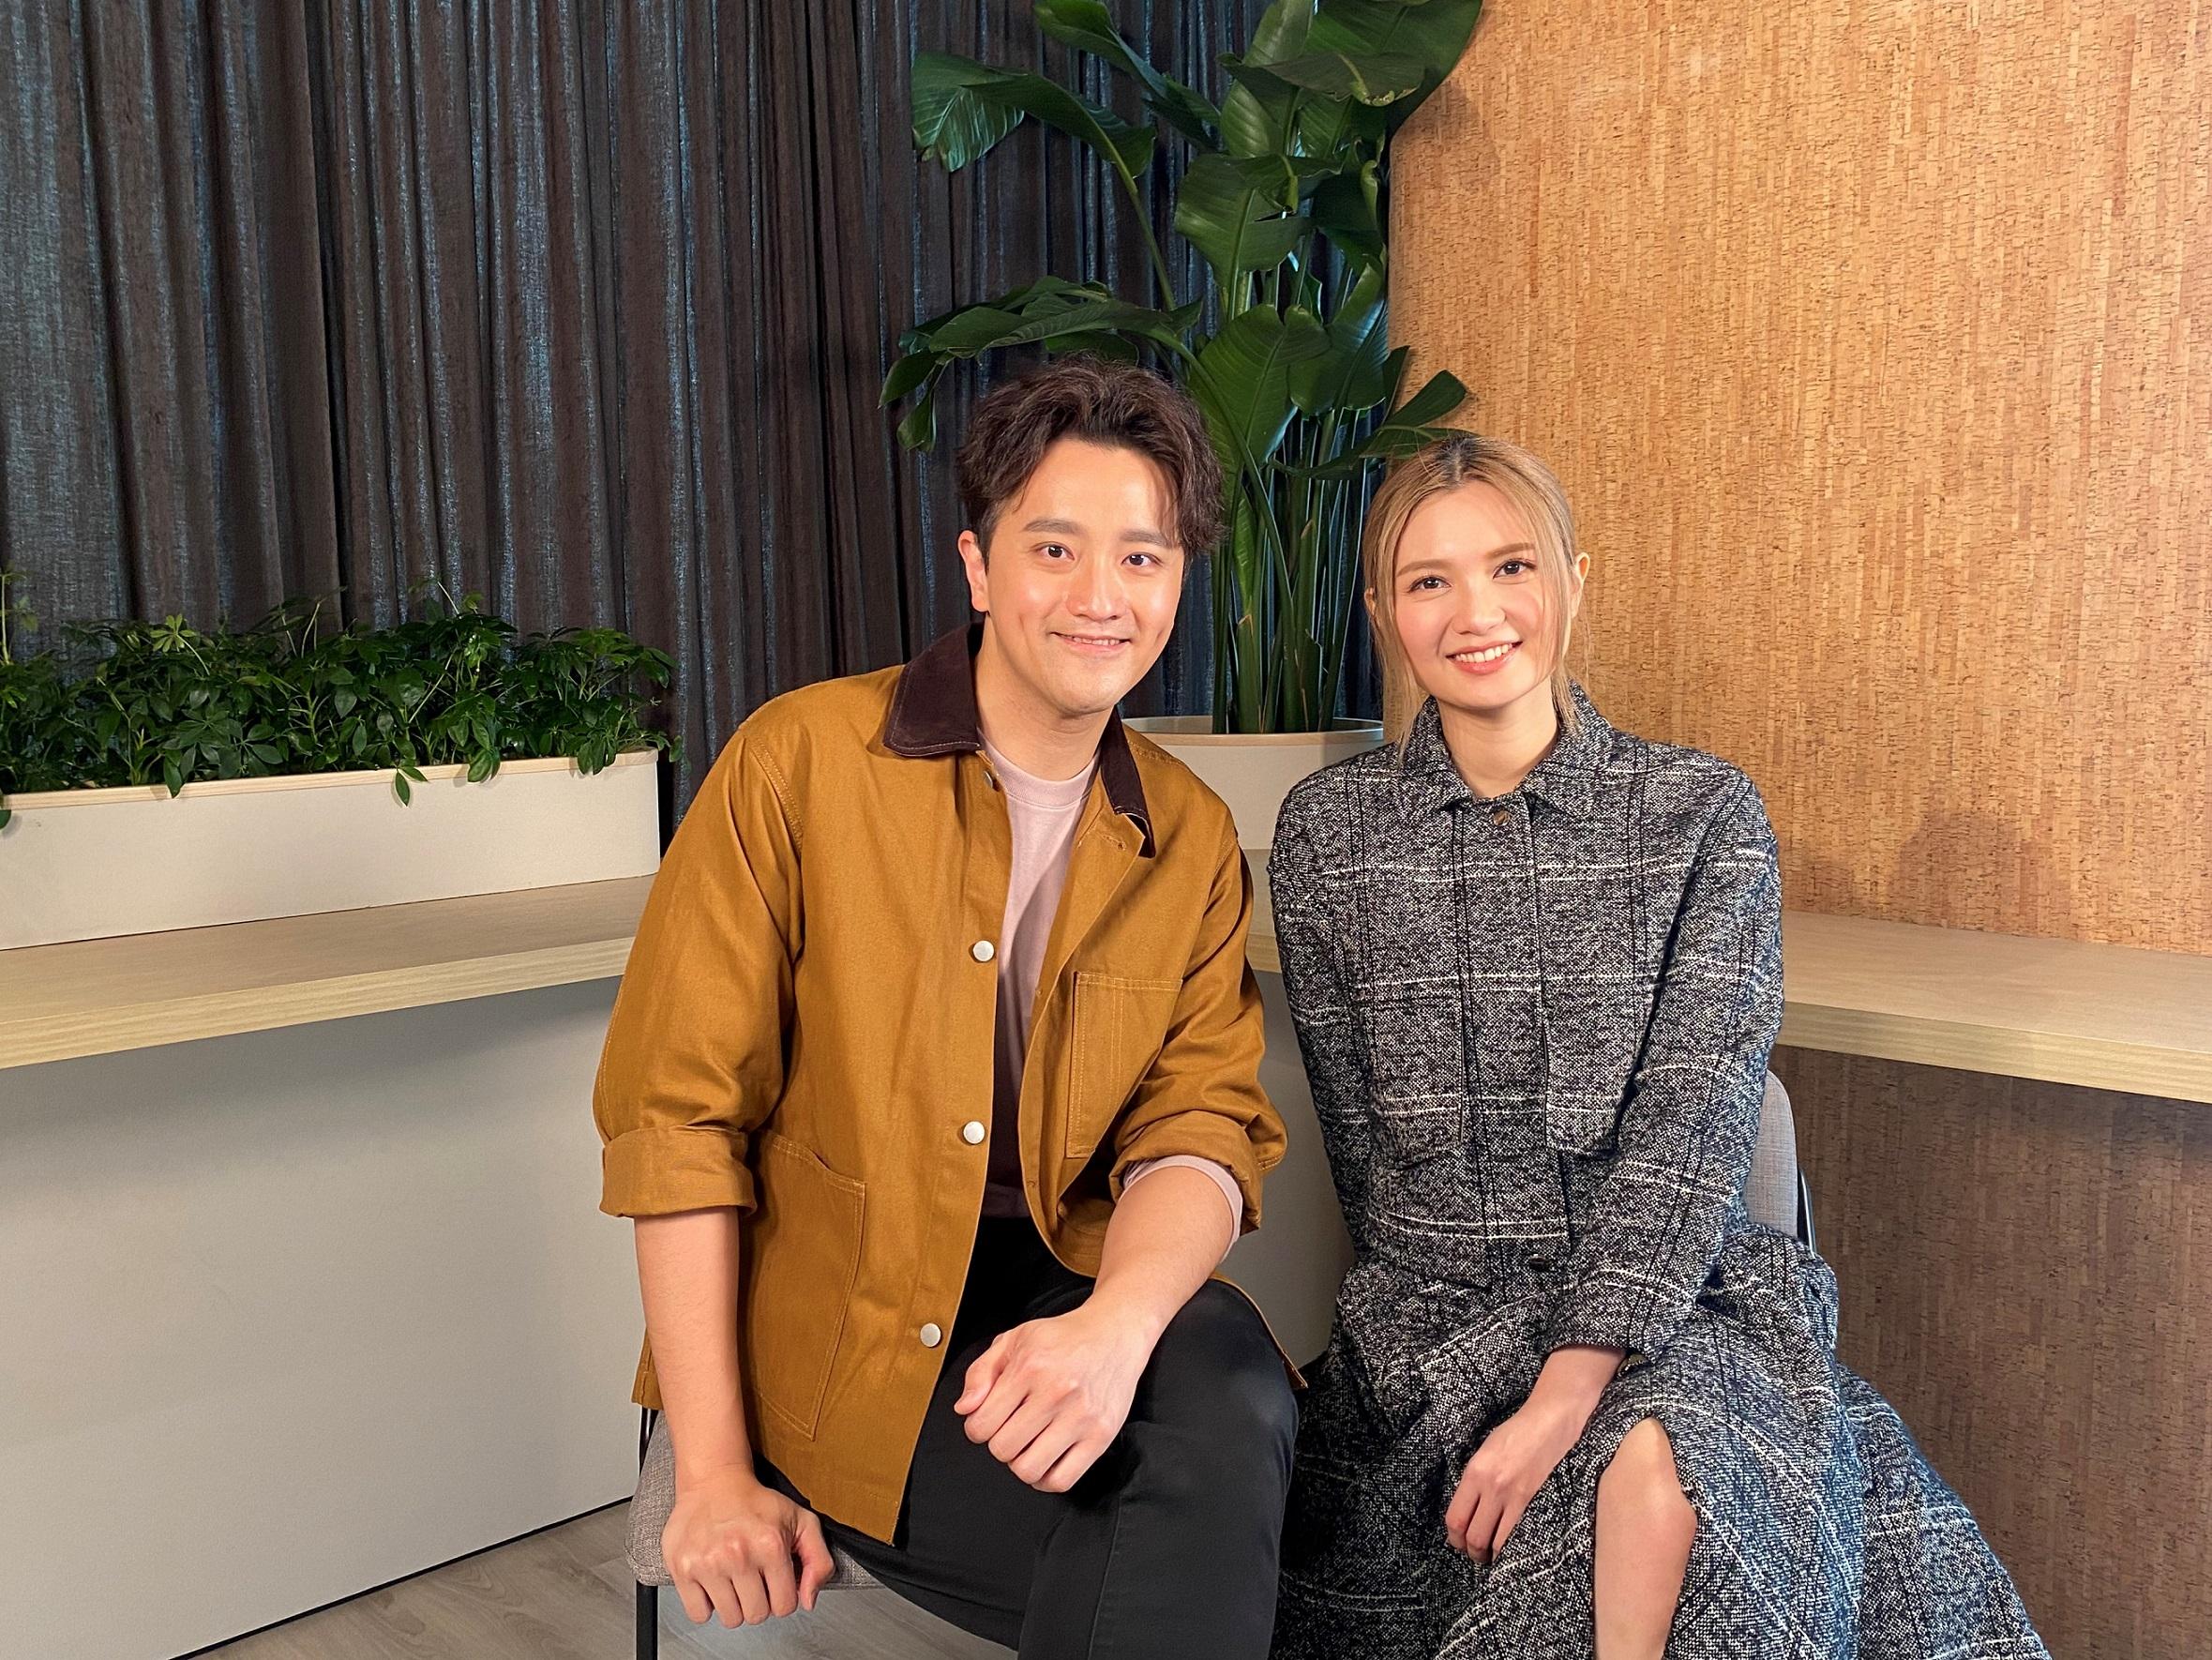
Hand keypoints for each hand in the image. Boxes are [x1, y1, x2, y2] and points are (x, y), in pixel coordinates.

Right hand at [661, 1464, 832, 1627]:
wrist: (714, 1482)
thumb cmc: (756, 1503)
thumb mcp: (802, 1522)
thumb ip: (819, 1561)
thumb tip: (809, 1600)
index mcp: (770, 1545)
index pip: (785, 1606)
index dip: (783, 1596)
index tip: (775, 1581)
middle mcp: (738, 1555)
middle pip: (756, 1615)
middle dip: (759, 1602)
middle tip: (753, 1579)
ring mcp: (707, 1563)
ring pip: (730, 1619)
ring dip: (734, 1605)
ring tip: (733, 1579)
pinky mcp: (682, 1568)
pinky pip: (699, 1614)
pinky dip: (707, 1605)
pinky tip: (713, 1583)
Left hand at [955, 1303, 1152, 1492]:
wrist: (1114, 1334)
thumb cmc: (1063, 1338)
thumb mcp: (1014, 1339)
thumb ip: (980, 1372)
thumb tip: (965, 1409)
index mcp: (1030, 1367)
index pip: (982, 1424)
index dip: (976, 1428)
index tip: (987, 1421)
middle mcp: (1056, 1392)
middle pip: (1003, 1449)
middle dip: (999, 1443)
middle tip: (1010, 1429)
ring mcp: (1081, 1417)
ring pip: (1029, 1470)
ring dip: (1020, 1462)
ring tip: (1028, 1445)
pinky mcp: (1101, 1435)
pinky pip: (1062, 1481)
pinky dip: (1045, 1480)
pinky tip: (1045, 1460)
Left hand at [1444, 1393, 1587, 1562]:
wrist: (1547, 1424)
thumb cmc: (1514, 1434)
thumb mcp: (1483, 1452)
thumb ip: (1473, 1481)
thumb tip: (1465, 1511)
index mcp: (1474, 1472)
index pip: (1455, 1518)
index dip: (1454, 1537)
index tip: (1457, 1542)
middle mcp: (1491, 1487)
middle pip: (1473, 1536)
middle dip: (1470, 1552)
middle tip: (1473, 1554)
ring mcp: (1513, 1496)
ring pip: (1495, 1543)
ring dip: (1489, 1556)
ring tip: (1489, 1556)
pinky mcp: (1532, 1502)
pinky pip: (1517, 1536)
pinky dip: (1509, 1548)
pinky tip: (1508, 1549)